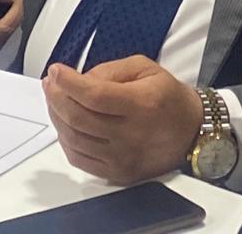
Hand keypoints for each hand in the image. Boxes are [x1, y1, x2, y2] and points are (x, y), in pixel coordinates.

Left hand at [42, 56, 203, 185]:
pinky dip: (65, 140)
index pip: (94, 96)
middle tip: (50, 83)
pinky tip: (64, 123)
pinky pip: (79, 159)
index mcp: (142, 104)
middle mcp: (132, 135)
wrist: (191, 131)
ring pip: (74, 139)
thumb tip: (79, 79)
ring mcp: (123, 158)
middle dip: (56, 96)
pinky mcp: (117, 173)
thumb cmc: (169, 99)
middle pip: (79, 118)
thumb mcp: (145, 69)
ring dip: (57, 116)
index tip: (56, 71)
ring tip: (54, 99)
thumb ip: (109, 71)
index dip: (69, 83)